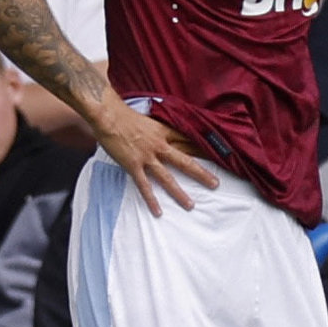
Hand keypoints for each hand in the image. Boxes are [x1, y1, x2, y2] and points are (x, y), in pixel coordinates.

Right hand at [92, 101, 215, 215]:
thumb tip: (168, 138)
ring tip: (190, 205)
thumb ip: (160, 130)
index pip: (189, 141)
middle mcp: (160, 145)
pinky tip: (158, 211)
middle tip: (215, 184)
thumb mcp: (150, 120)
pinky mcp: (134, 165)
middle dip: (201, 173)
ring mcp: (147, 156)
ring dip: (179, 192)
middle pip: (185, 161)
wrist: (109, 115)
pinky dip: (151, 199)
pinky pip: (144, 185)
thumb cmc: (126, 116)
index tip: (218, 156)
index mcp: (164, 132)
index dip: (203, 150)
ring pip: (167, 177)